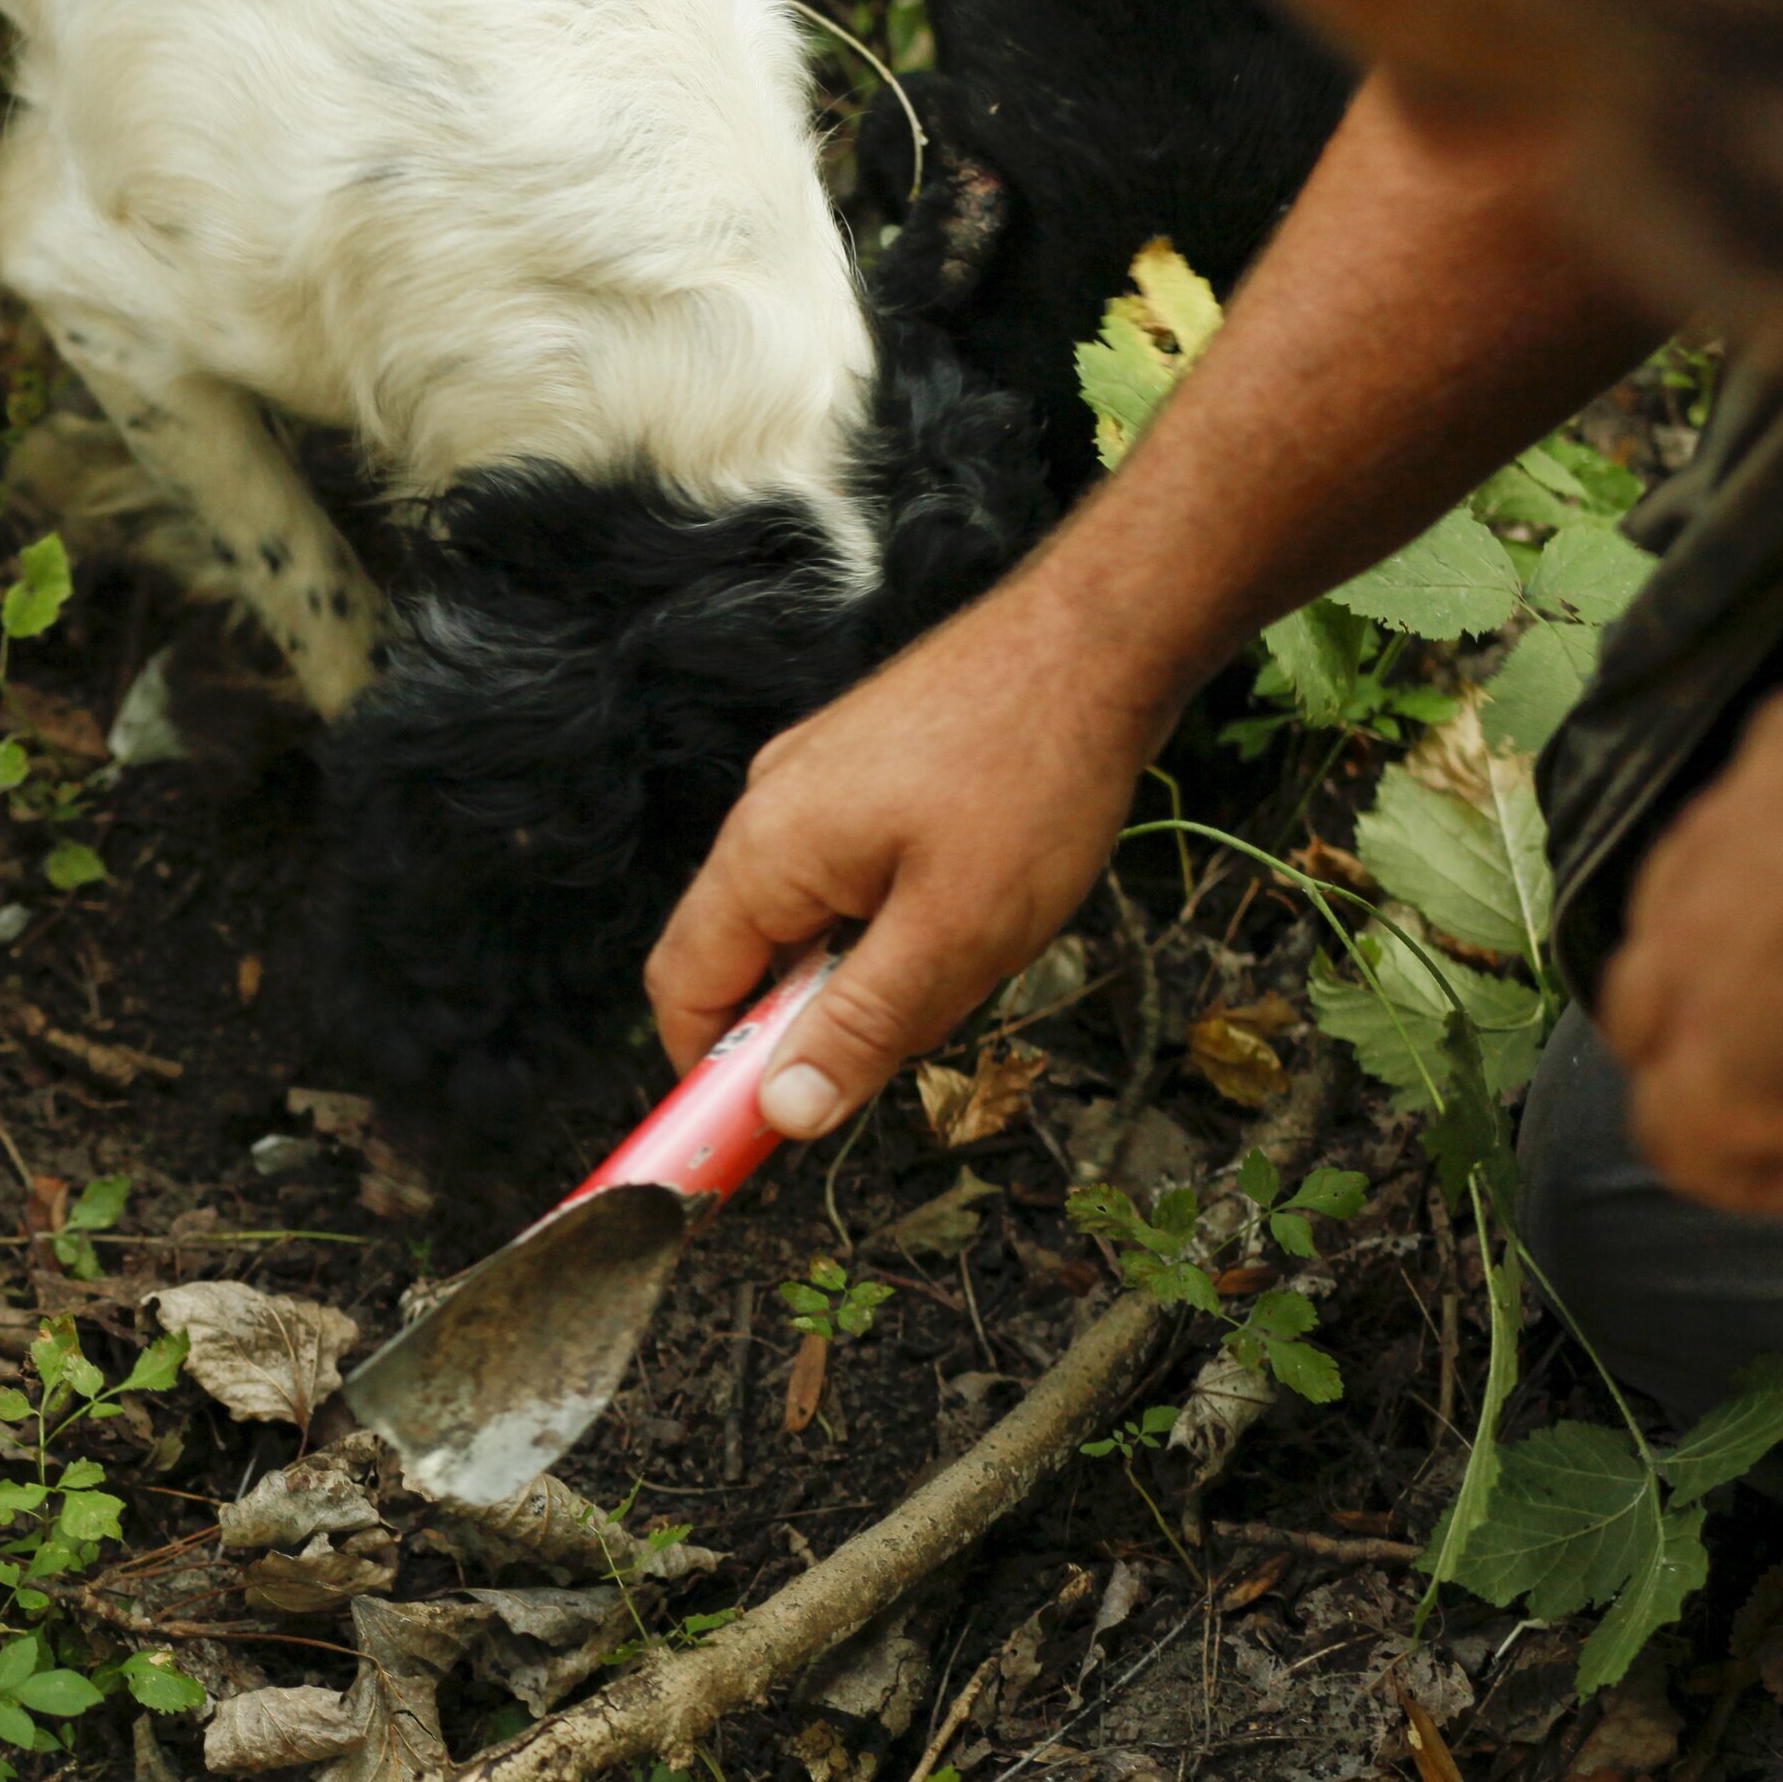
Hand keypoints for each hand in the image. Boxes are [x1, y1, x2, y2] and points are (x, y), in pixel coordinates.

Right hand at [647, 579, 1173, 1137]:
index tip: (750, 1146)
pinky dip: (892, 919)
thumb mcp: (955, 933)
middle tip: (908, 1040)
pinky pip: (848, 873)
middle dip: (815, 1022)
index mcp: (765, 850)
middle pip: (745, 958)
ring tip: (969, 954)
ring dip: (870, 970)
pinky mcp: (863, 765)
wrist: (1099, 635)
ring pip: (810, 921)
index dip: (704, 1078)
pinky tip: (973, 908)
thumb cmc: (1034, 772)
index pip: (684, 989)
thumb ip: (861, 1027)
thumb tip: (783, 1112)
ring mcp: (813, 781)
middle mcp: (768, 809)